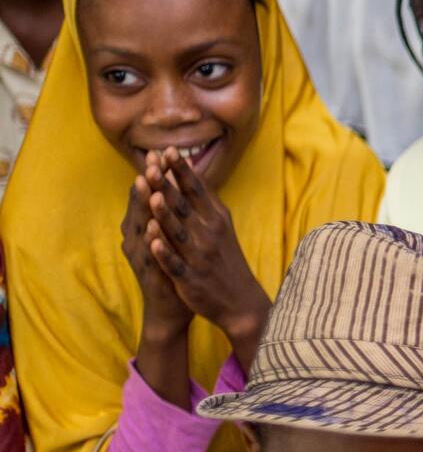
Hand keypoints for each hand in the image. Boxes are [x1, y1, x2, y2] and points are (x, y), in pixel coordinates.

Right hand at [123, 163, 192, 344]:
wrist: (172, 308)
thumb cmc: (176, 266)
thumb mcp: (174, 237)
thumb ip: (173, 213)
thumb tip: (179, 185)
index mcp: (146, 227)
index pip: (149, 196)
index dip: (156, 175)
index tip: (162, 151)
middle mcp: (140, 239)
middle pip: (141, 207)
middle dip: (146, 183)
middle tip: (149, 159)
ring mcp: (143, 257)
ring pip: (141, 228)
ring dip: (143, 207)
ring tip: (145, 186)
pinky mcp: (151, 274)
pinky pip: (150, 256)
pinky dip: (150, 242)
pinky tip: (151, 228)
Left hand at [146, 152, 269, 359]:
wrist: (241, 301)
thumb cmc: (225, 260)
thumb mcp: (221, 227)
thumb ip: (204, 202)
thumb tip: (189, 172)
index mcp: (216, 220)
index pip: (197, 190)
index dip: (182, 171)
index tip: (168, 150)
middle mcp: (210, 235)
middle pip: (185, 207)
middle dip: (168, 186)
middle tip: (153, 165)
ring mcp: (200, 257)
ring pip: (179, 233)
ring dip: (166, 216)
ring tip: (153, 198)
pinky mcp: (191, 279)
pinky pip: (176, 264)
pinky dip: (165, 253)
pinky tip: (153, 242)